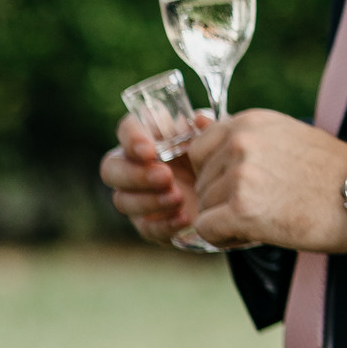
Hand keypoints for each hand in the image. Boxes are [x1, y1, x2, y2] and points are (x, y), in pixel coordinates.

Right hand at [100, 111, 209, 245]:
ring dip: (149, 200)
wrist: (235, 193)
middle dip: (136, 174)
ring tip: (179, 197)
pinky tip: (184, 218)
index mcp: (151, 138)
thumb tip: (198, 119)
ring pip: (122, 200)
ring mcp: (138, 197)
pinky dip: (164, 224)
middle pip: (111, 168)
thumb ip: (208, 130)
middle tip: (165, 176)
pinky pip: (146, 228)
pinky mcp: (150, 223)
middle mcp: (135, 166)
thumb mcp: (219, 141)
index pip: (127, 129)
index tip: (149, 150)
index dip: (132, 138)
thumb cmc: (220, 158)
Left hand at [186, 109, 346, 254]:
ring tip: (265, 218)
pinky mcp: (241, 209)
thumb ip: (249, 138)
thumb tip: (198, 125)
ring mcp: (239, 174)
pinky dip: (225, 238)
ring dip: (225, 219)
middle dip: (221, 198)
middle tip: (262, 204)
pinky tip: (254, 234)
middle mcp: (241, 141)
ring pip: (203, 207)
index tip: (242, 184)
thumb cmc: (333, 172)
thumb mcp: (289, 137)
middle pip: (200, 181)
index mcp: (251, 121)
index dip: (215, 173)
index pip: (199, 149)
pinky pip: (207, 229)